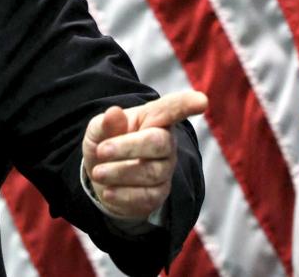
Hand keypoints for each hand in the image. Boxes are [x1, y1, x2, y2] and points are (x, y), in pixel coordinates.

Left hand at [82, 90, 207, 219]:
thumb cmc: (104, 145)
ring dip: (118, 173)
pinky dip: (122, 194)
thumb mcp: (97, 131)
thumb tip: (114, 112)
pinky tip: (107, 191)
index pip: (171, 109)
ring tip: (98, 173)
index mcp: (151, 119)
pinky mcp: (159, 194)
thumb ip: (105, 124)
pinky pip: (147, 196)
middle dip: (126, 147)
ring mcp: (165, 169)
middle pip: (159, 142)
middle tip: (101, 151)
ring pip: (151, 172)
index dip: (186, 104)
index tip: (201, 101)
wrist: (101, 180)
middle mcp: (165, 143)